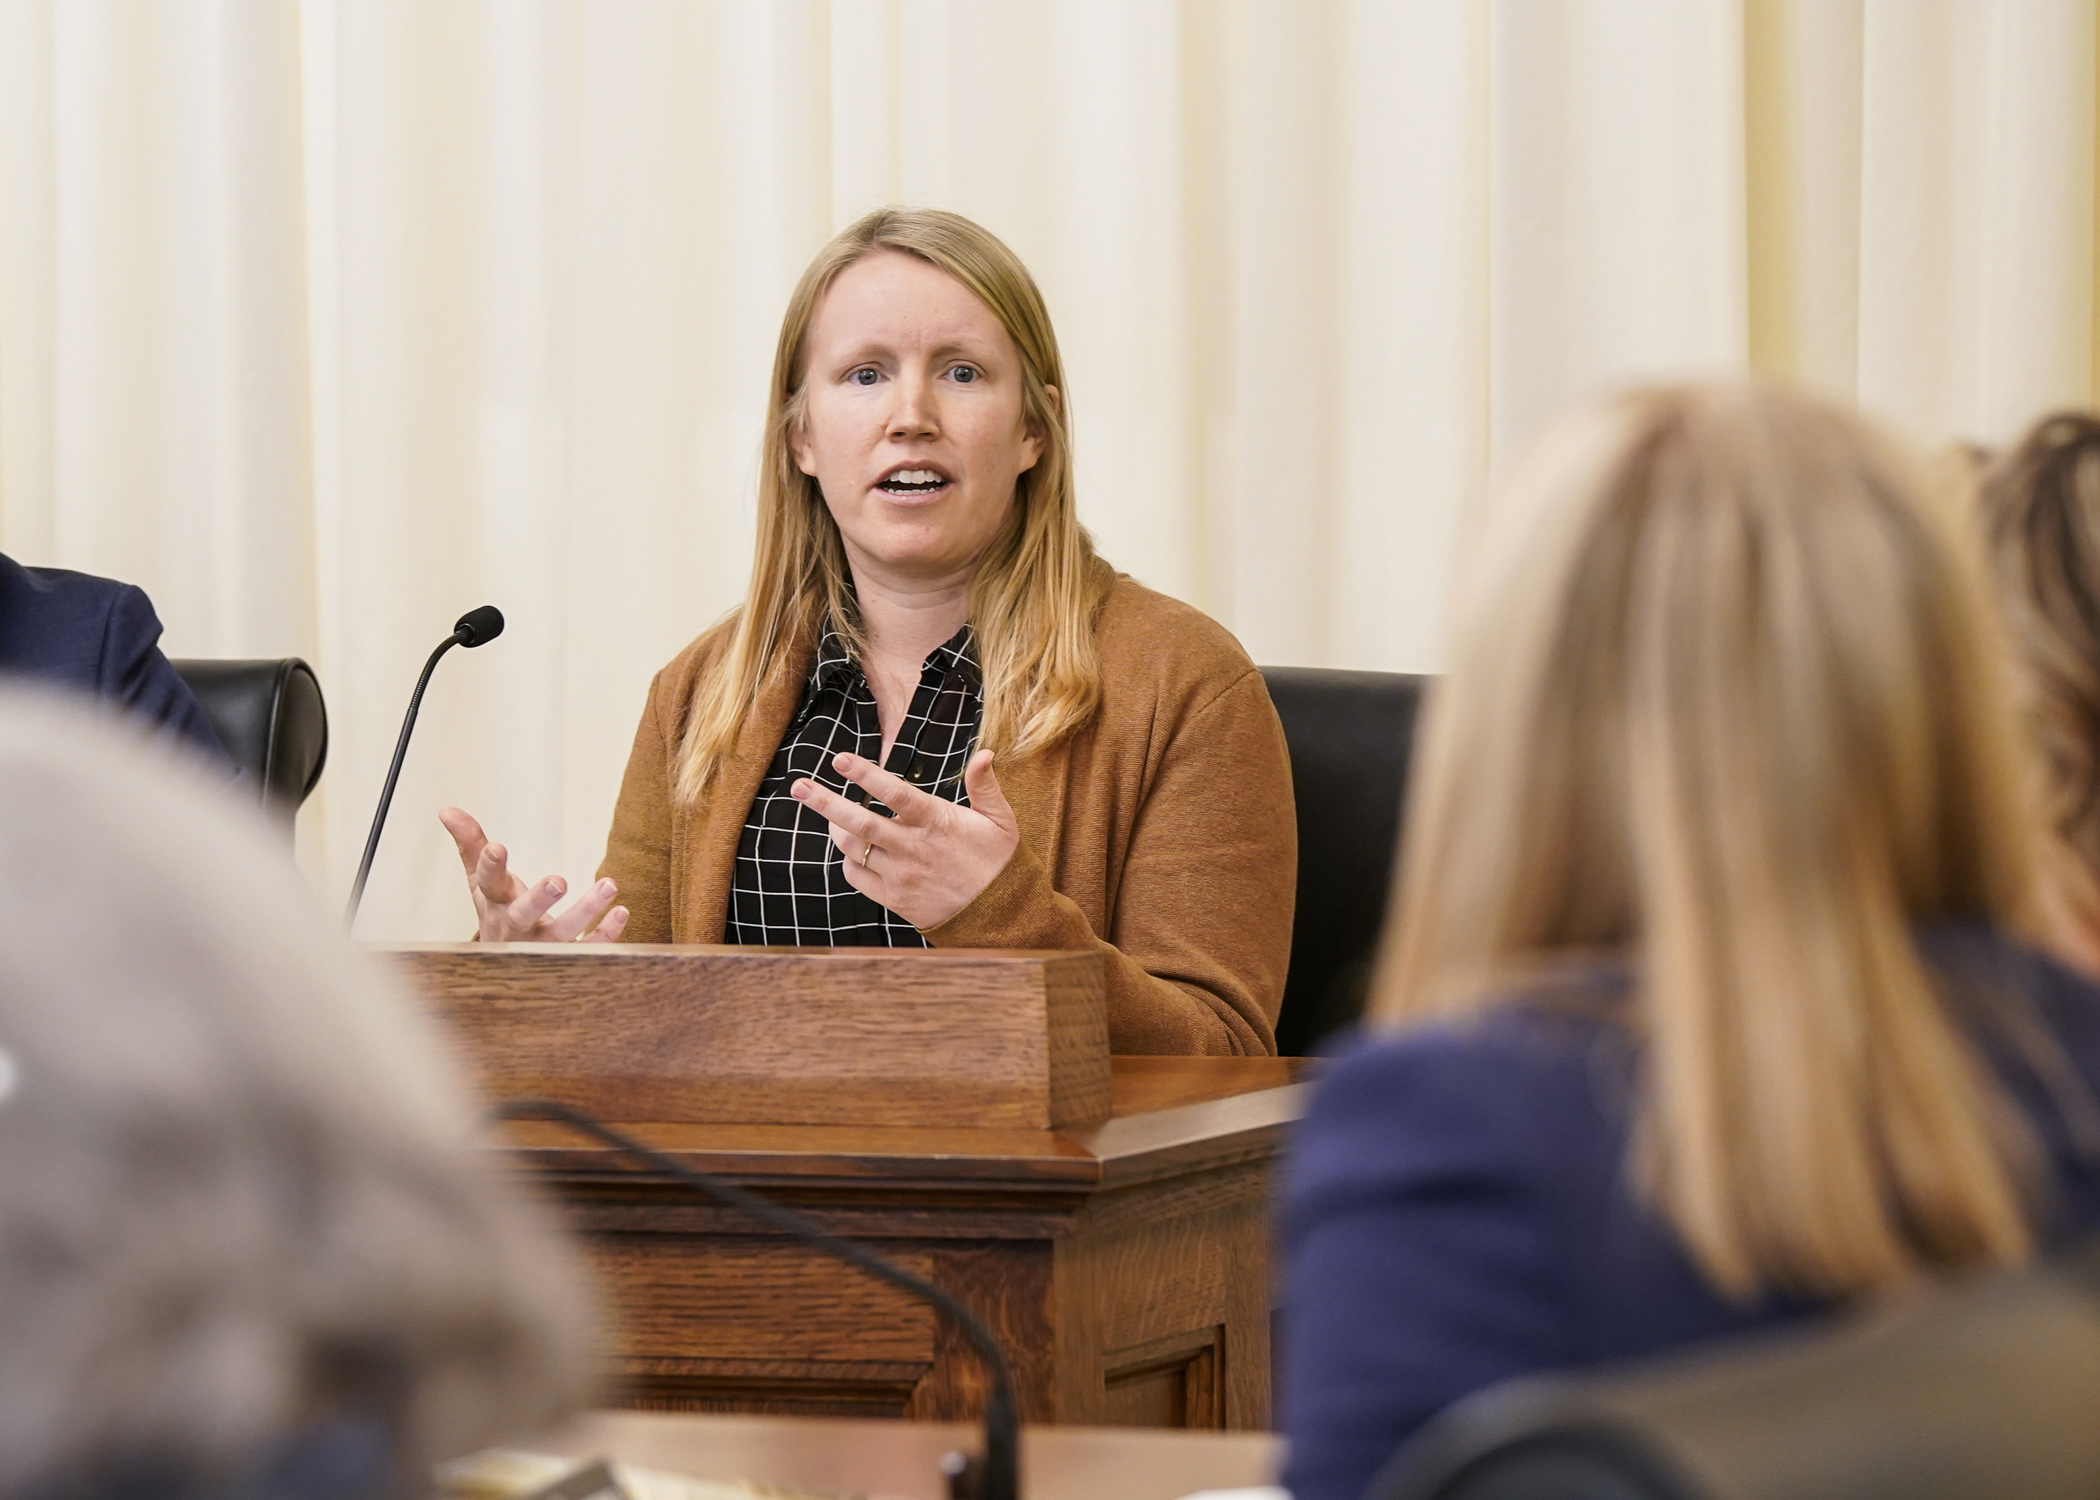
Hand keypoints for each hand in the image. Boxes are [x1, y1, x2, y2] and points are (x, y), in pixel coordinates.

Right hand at [439, 806, 629, 942]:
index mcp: (495, 903)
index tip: (497, 847)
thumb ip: (471, 845)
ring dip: (587, 911)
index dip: (490, 866)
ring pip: (564, 934)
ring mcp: (544, 946)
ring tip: (610, 885)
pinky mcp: (569, 958)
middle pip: (524, 914)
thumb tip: (447, 809)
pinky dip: (606, 933)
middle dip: (539, 898)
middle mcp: (517, 927)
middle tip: (559, 881)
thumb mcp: (482, 882)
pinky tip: (622, 911)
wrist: (507, 970)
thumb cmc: (499, 913)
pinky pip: (589, 948)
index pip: (487, 882)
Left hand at [790, 749, 1018, 929]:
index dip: (866, 775)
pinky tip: (853, 850)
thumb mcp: (1000, 820)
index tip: (840, 760)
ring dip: (835, 828)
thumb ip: (985, 786)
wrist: (999, 916)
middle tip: (798, 785)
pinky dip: (849, 860)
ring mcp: (901, 876)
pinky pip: (858, 876)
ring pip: (854, 848)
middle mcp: (914, 849)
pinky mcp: (894, 899)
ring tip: (828, 813)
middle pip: (861, 822)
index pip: (895, 794)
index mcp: (937, 823)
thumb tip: (983, 752)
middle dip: (825, 802)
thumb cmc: (998, 861)